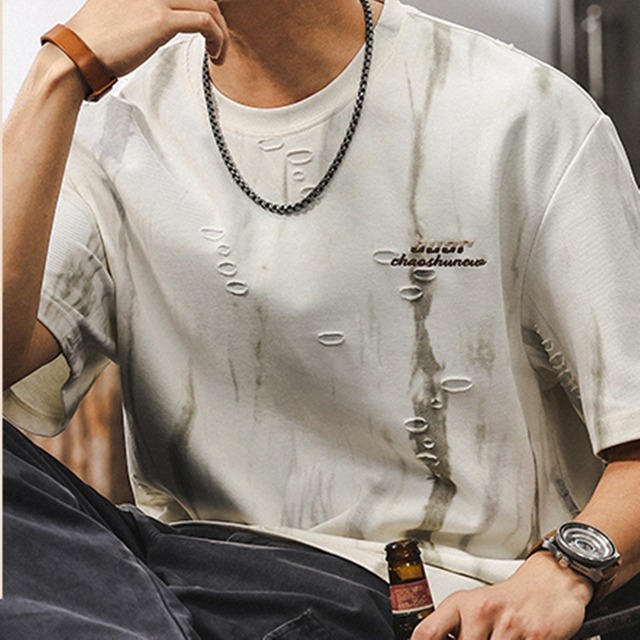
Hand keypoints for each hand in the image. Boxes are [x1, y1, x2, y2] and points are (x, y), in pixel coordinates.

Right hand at [65, 0, 228, 76]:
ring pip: (208, 5)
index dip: (202, 7)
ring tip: (217, 52)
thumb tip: (157, 22)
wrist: (79, 53)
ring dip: (220, 31)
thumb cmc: (97, 42)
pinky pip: (204, 22)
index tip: (208, 27)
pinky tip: (214, 52)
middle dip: (216, 19)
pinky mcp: (161, 20)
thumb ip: (142, 10)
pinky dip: (217, 37)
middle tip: (216, 41)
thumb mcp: (120, 12)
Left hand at [411, 553, 592, 639]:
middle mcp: (481, 611)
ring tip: (497, 638)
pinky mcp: (535, 637)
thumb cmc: (508, 601)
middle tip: (482, 638)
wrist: (548, 585)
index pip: (429, 632)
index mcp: (461, 604)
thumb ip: (455, 629)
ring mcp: (508, 626)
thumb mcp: (475, 607)